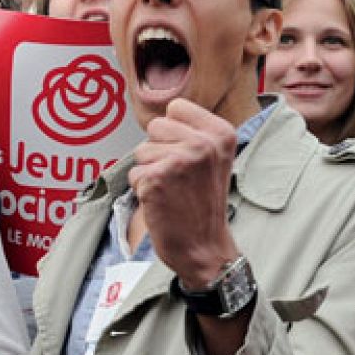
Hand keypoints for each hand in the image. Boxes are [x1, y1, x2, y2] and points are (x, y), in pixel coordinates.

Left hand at [128, 98, 238, 287]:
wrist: (204, 247)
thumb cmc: (204, 205)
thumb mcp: (214, 159)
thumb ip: (194, 133)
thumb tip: (164, 114)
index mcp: (221, 133)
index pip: (176, 107)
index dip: (172, 132)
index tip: (186, 155)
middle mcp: (203, 143)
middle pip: (155, 126)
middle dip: (159, 150)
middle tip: (178, 177)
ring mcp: (179, 160)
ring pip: (141, 150)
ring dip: (149, 171)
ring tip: (171, 190)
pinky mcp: (156, 179)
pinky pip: (133, 173)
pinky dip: (141, 189)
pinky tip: (162, 201)